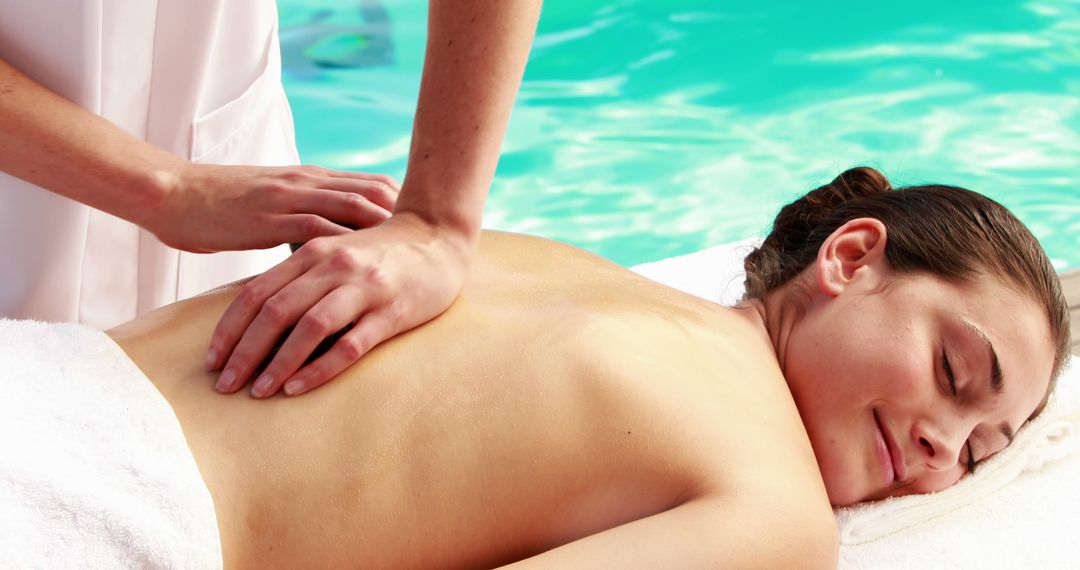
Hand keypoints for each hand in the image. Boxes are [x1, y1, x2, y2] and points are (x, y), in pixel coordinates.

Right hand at [142, 163, 399, 252]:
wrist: (173, 194)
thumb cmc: (216, 204)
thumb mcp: (268, 204)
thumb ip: (298, 214)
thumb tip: (324, 238)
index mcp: (307, 179)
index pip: (367, 183)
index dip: (398, 202)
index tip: (423, 223)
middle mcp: (306, 183)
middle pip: (372, 192)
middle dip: (405, 214)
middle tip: (431, 240)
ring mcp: (290, 197)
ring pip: (353, 206)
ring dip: (385, 229)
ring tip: (412, 254)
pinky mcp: (270, 217)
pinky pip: (318, 230)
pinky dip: (345, 247)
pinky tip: (364, 265)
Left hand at [206, 211, 473, 396]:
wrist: (438, 236)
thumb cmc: (382, 252)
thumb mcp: (335, 253)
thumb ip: (301, 278)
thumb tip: (259, 320)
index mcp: (313, 252)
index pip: (257, 293)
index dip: (229, 329)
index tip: (211, 360)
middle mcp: (334, 267)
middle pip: (275, 312)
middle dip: (244, 352)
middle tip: (224, 386)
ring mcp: (364, 288)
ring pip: (309, 327)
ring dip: (277, 363)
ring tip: (258, 392)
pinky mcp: (393, 310)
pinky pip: (350, 343)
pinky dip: (320, 367)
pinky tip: (299, 387)